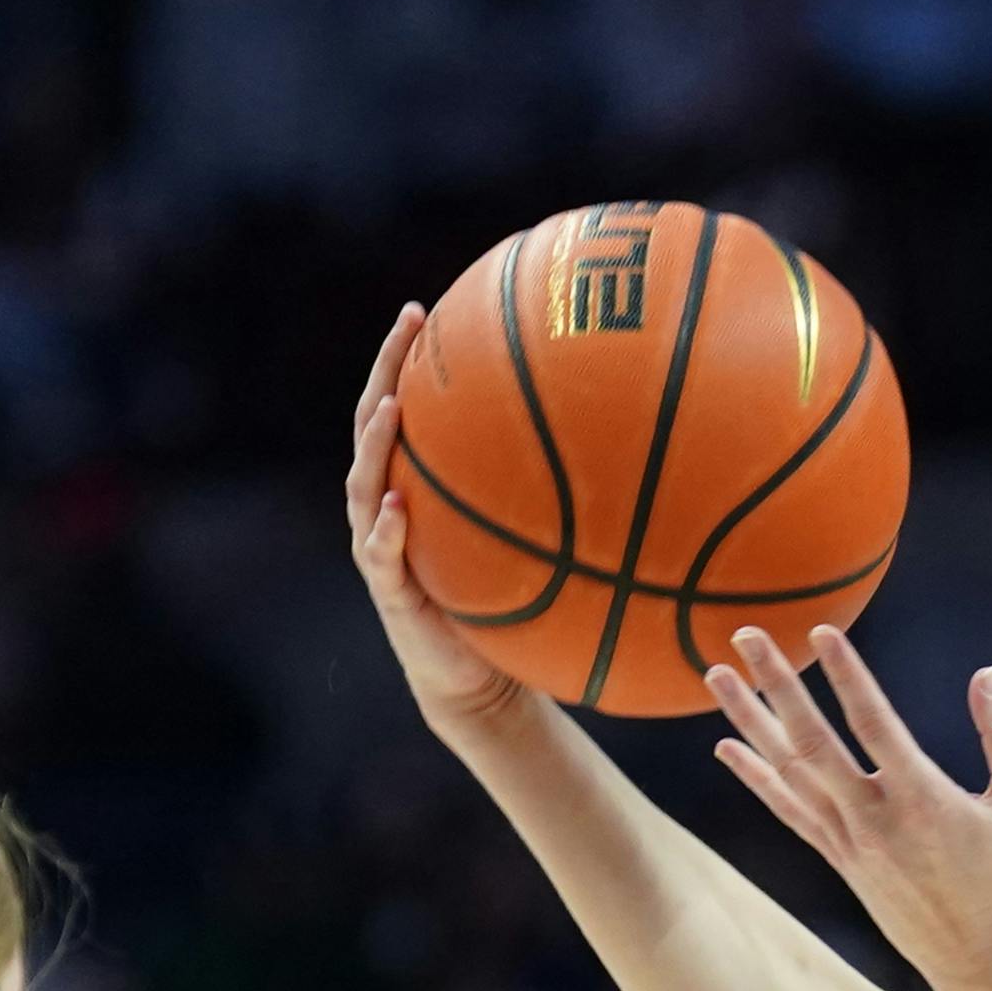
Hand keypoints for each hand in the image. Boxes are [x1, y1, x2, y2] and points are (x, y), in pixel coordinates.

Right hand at [343, 307, 546, 741]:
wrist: (480, 680)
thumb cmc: (508, 605)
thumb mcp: (533, 546)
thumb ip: (555, 502)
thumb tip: (629, 457)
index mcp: (418, 487)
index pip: (404, 408)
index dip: (405, 359)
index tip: (424, 310)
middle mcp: (389, 506)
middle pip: (372, 426)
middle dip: (386, 371)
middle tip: (408, 325)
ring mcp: (381, 548)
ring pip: (362, 484)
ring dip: (375, 444)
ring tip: (390, 407)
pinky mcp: (390, 593)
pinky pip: (380, 556)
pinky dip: (384, 531)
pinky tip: (393, 508)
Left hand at [703, 625, 991, 990]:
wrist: (982, 961)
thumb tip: (985, 675)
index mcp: (923, 800)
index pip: (874, 725)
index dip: (847, 676)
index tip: (821, 632)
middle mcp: (874, 820)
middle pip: (813, 741)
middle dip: (777, 685)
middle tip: (747, 634)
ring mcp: (850, 843)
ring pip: (789, 772)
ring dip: (750, 721)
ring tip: (717, 675)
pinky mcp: (840, 860)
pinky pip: (788, 811)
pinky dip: (756, 777)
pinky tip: (727, 747)